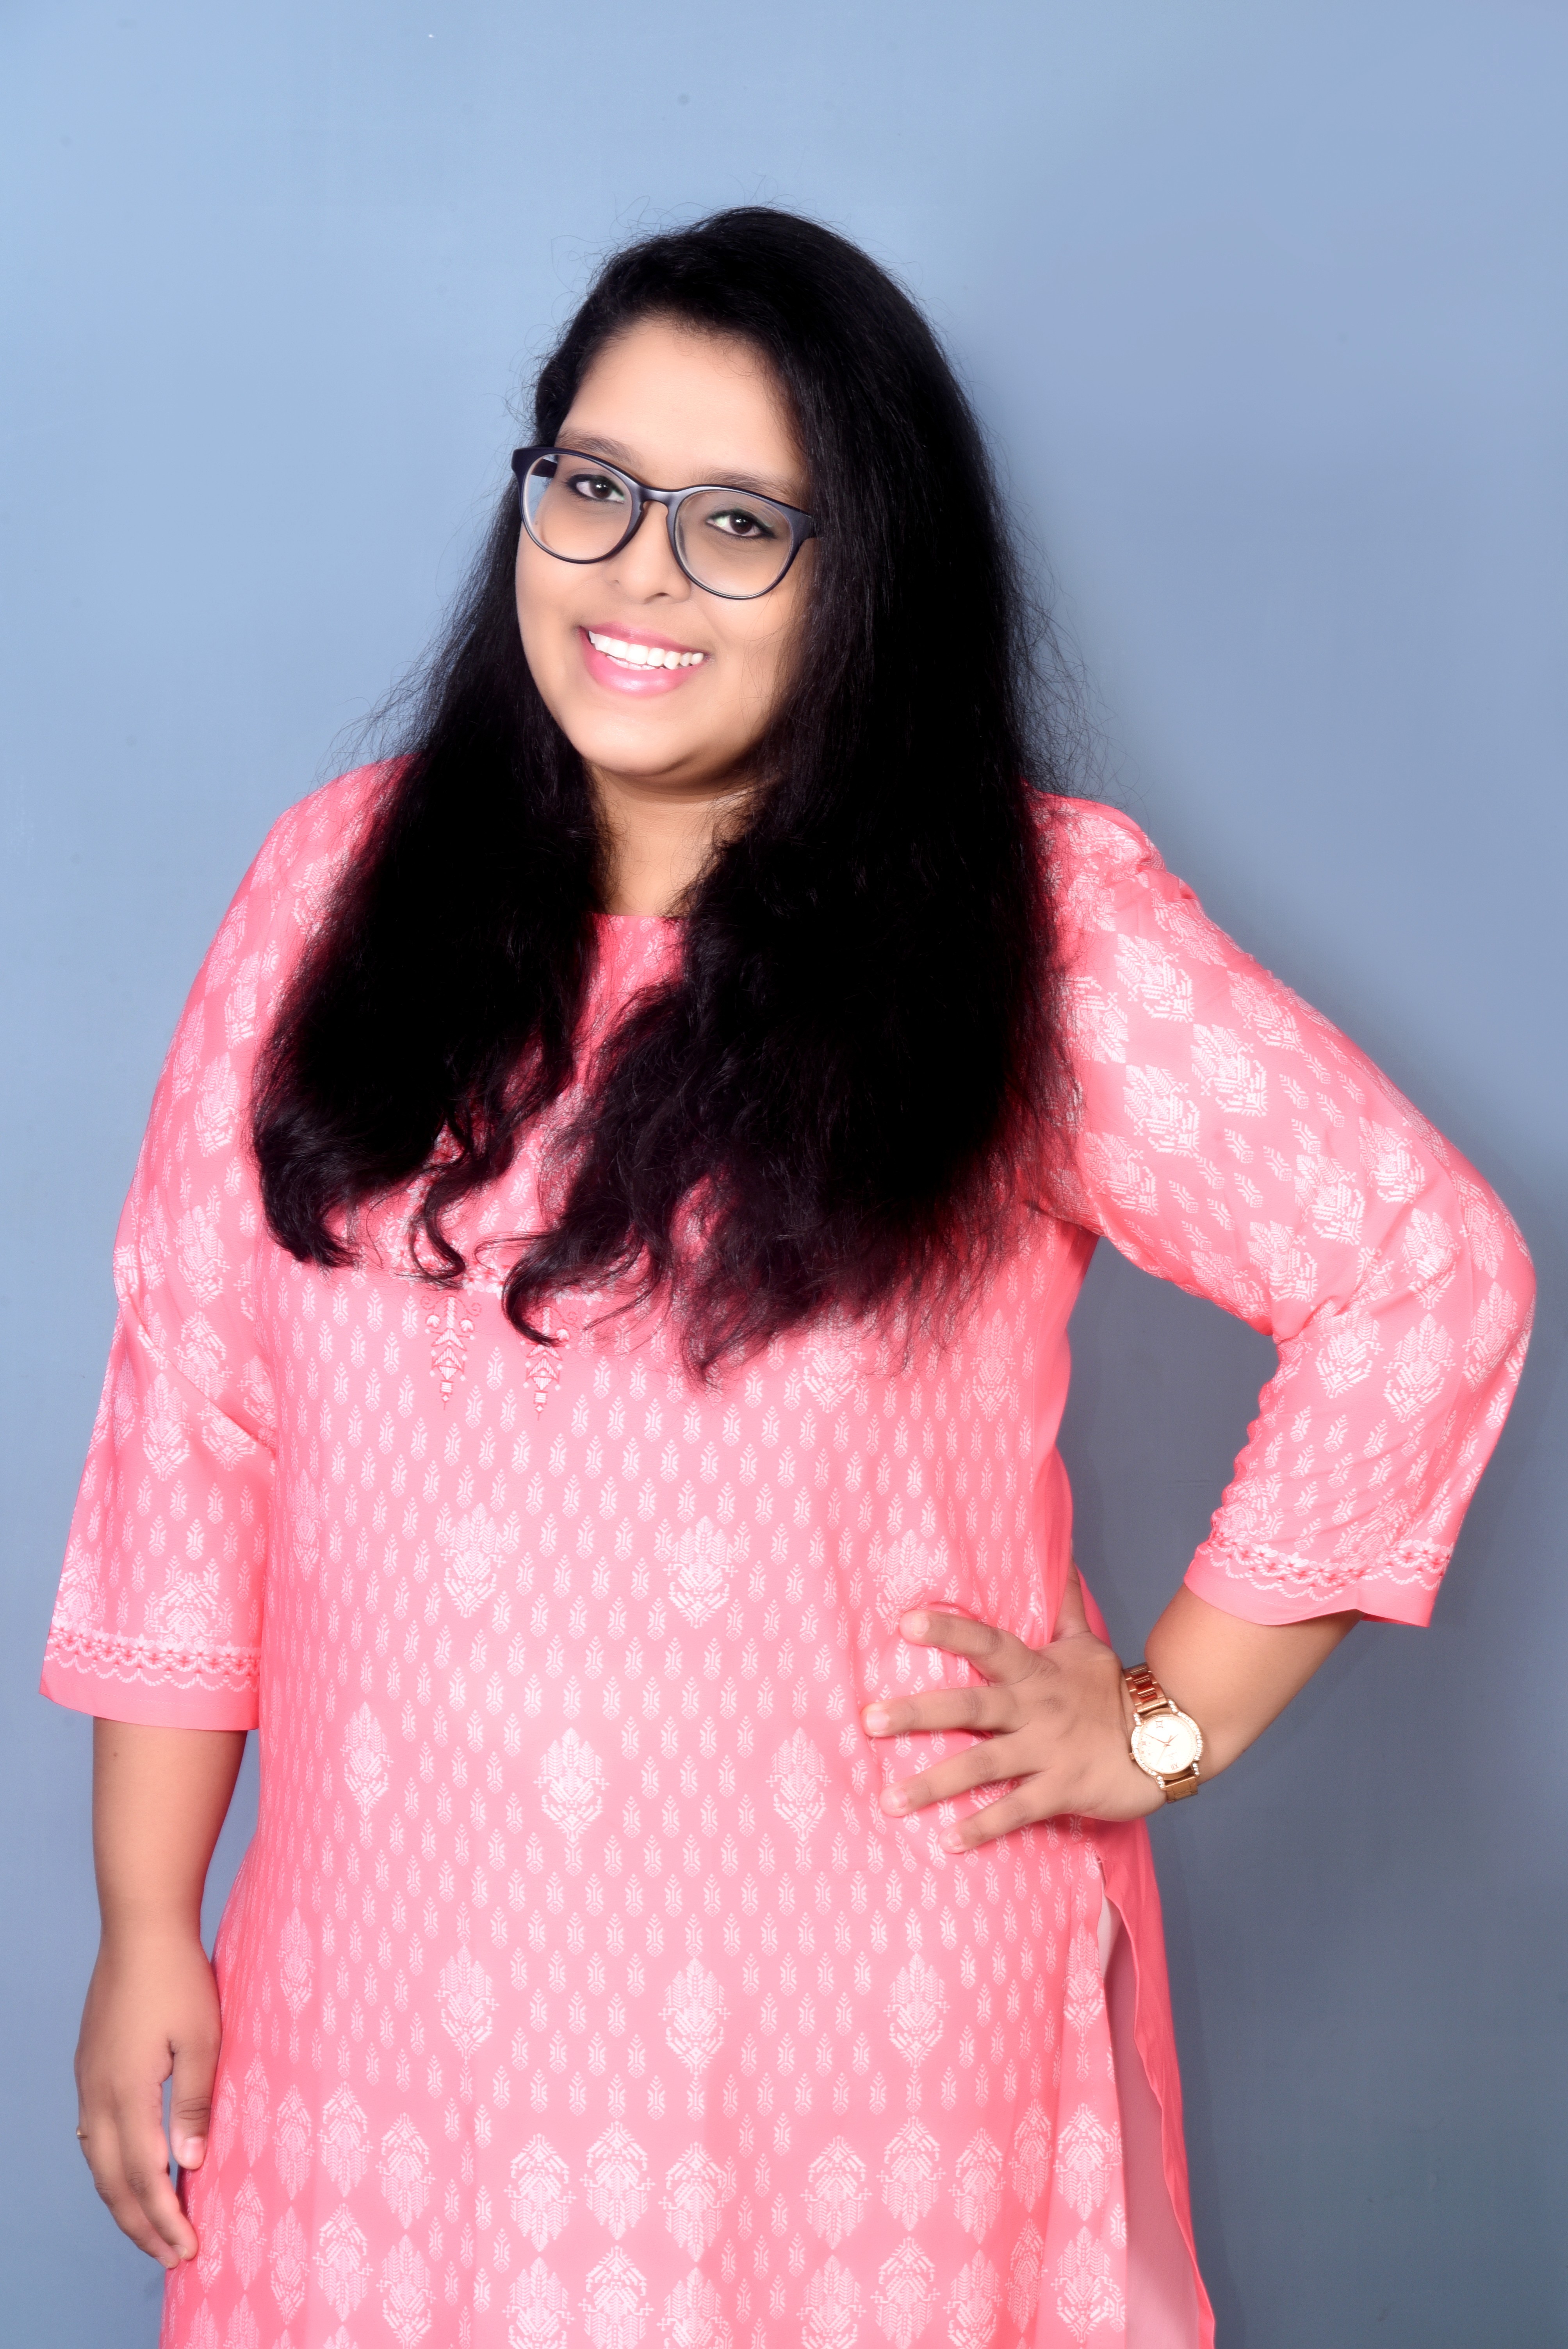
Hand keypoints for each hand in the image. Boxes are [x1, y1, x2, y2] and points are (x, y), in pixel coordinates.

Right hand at [74, 1928, 221, 2266]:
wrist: (140, 1928)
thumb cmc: (178, 1978)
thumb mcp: (202, 2039)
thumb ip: (193, 2103)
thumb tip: (189, 2165)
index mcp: (126, 2093)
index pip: (143, 2177)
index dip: (164, 2218)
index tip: (187, 2250)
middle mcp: (97, 2095)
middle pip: (112, 2182)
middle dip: (141, 2225)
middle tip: (171, 2256)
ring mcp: (88, 2081)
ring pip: (96, 2163)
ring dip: (123, 2199)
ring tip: (152, 2226)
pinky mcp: (89, 2067)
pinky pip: (91, 2135)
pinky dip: (110, 2166)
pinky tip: (128, 2172)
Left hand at [860, 1566, 1163, 1849]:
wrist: (1169, 1734)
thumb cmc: (1113, 1690)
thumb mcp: (1085, 1642)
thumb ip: (1064, 1604)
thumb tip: (1059, 1554)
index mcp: (1035, 1671)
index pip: (988, 1643)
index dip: (950, 1631)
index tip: (905, 1622)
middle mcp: (1035, 1709)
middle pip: (970, 1707)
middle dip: (918, 1714)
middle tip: (868, 1721)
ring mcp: (1047, 1751)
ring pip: (983, 1766)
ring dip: (934, 1784)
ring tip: (889, 1800)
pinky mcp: (1062, 1789)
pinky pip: (1016, 1810)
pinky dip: (983, 1827)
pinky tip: (947, 1842)